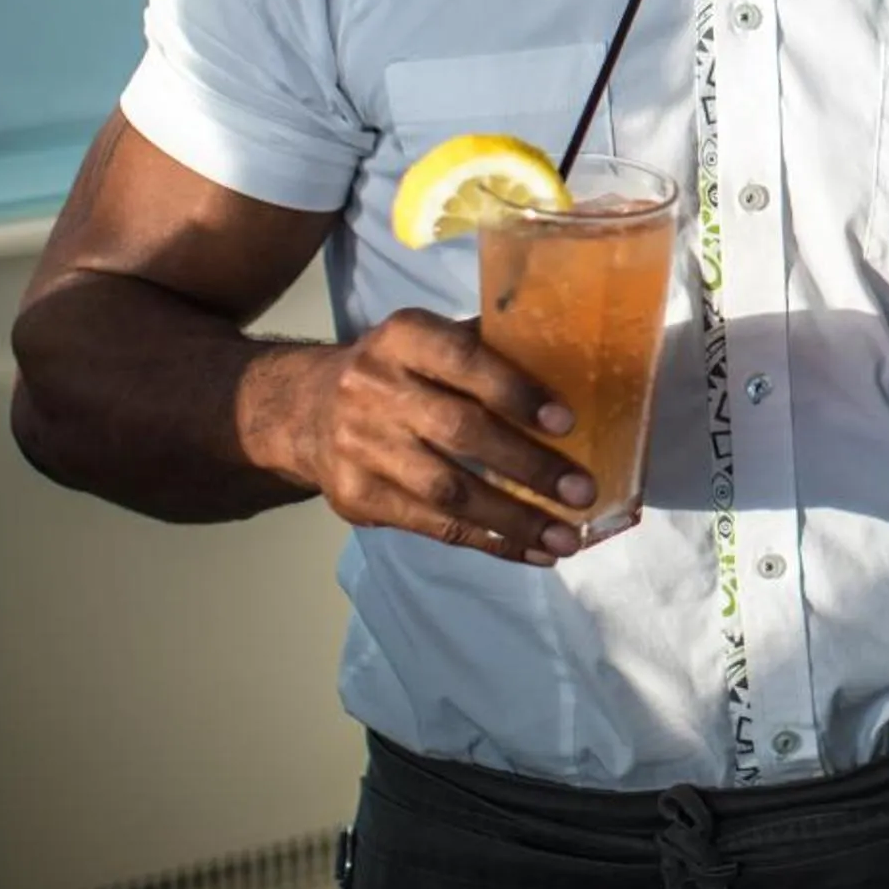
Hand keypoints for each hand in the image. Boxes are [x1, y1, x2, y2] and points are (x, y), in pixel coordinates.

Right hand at [264, 309, 594, 564]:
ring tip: (567, 538)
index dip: (516, 392)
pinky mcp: (357, 498)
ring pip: (448, 491)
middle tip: (582, 492)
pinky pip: (433, 526)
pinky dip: (489, 541)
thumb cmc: (401, 371)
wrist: (307, 410)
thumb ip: (489, 349)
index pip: (464, 361)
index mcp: (404, 337)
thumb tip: (581, 371)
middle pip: (460, 432)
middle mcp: (374, 389)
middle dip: (528, 466)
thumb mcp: (431, 340)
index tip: (567, 422)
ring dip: (514, 519)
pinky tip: (532, 551)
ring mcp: (361, 448)